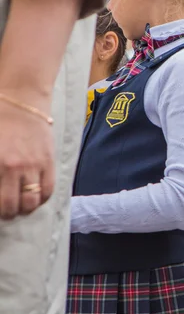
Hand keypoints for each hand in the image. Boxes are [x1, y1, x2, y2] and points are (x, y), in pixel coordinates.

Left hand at [0, 93, 53, 218]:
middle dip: (7, 213)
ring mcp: (34, 166)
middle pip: (12, 205)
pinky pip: (48, 189)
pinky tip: (35, 197)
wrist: (21, 100)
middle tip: (6, 211)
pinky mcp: (48, 161)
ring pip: (31, 201)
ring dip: (25, 208)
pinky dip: (41, 198)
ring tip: (21, 207)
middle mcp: (14, 169)